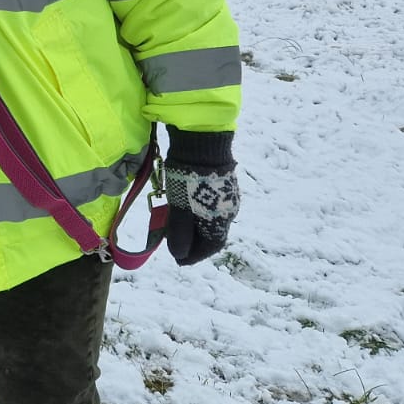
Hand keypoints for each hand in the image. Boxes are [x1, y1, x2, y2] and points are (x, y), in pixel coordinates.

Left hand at [163, 128, 238, 265]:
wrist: (200, 144)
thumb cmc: (189, 179)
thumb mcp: (180, 209)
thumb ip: (180, 233)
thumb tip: (179, 254)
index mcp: (220, 220)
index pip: (211, 246)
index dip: (195, 255)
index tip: (179, 259)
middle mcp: (228, 210)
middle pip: (212, 233)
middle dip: (194, 242)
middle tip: (176, 244)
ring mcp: (226, 195)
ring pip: (211, 219)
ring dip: (195, 227)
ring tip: (177, 227)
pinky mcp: (221, 183)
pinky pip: (209, 206)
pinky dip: (197, 214)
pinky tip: (184, 209)